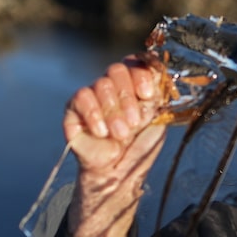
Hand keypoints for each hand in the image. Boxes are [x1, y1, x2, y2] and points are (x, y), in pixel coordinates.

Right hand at [63, 58, 167, 236]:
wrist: (118, 173)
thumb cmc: (139, 148)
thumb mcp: (156, 122)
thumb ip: (158, 98)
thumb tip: (162, 74)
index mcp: (135, 87)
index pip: (135, 63)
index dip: (141, 73)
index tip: (148, 94)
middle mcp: (114, 88)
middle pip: (117, 70)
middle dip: (128, 97)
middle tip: (133, 123)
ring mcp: (93, 96)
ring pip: (101, 83)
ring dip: (113, 111)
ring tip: (119, 135)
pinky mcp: (74, 109)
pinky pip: (81, 96)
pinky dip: (94, 114)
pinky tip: (102, 132)